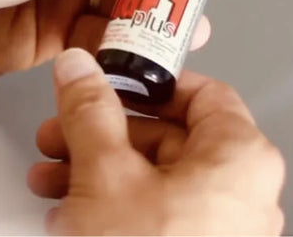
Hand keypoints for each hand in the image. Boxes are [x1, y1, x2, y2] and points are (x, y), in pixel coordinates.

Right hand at [28, 48, 284, 234]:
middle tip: (61, 132)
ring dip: (96, 171)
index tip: (109, 82)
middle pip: (168, 138)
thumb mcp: (105, 176)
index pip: (202, 93)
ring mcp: (222, 231)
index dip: (149, 84)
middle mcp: (242, 194)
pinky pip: (156, 216)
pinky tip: (69, 214)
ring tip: (50, 176)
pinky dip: (113, 207)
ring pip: (154, 179)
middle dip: (103, 134)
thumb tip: (80, 72)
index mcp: (240, 159)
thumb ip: (91, 112)